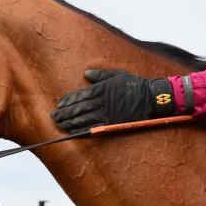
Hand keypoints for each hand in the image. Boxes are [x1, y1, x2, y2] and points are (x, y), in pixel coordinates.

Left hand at [51, 69, 174, 131]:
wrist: (152, 97)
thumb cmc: (135, 85)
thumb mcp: (118, 75)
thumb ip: (101, 74)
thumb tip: (86, 74)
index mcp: (102, 88)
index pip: (81, 95)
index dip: (68, 101)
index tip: (59, 105)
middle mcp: (102, 100)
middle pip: (79, 107)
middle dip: (65, 113)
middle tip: (53, 117)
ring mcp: (108, 112)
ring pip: (84, 118)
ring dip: (71, 122)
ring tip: (60, 125)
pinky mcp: (113, 122)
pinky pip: (95, 127)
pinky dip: (83, 130)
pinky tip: (74, 132)